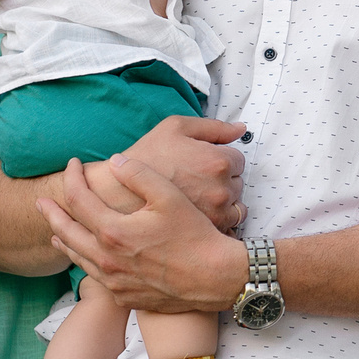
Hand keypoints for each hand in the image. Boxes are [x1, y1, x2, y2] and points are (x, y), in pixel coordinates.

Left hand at [37, 153, 242, 314]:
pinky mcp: (124, 296)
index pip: (78, 200)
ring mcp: (114, 282)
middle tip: (42, 202)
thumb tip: (114, 161)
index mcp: (113, 232)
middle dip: (52, 213)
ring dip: (64, 240)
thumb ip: (138, 174)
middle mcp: (106, 260)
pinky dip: (85, 262)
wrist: (215, 279)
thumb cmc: (196, 235)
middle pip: (67, 233)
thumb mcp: (169, 196)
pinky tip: (87, 257)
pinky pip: (95, 278)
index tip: (73, 164)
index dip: (72, 178)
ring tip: (55, 231)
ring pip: (78, 258)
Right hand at [98, 114, 245, 231]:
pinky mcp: (207, 231)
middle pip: (237, 183)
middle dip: (222, 180)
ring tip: (197, 197)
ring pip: (235, 206)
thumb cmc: (146, 157)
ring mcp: (216, 214)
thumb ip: (213, 126)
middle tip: (196, 179)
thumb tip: (239, 129)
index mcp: (217, 161)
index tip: (203, 163)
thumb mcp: (176, 128)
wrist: (119, 191)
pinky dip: (218, 220)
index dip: (219, 159)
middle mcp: (221, 189)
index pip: (238, 159)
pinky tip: (199, 214)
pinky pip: (227, 226)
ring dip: (223, 202)